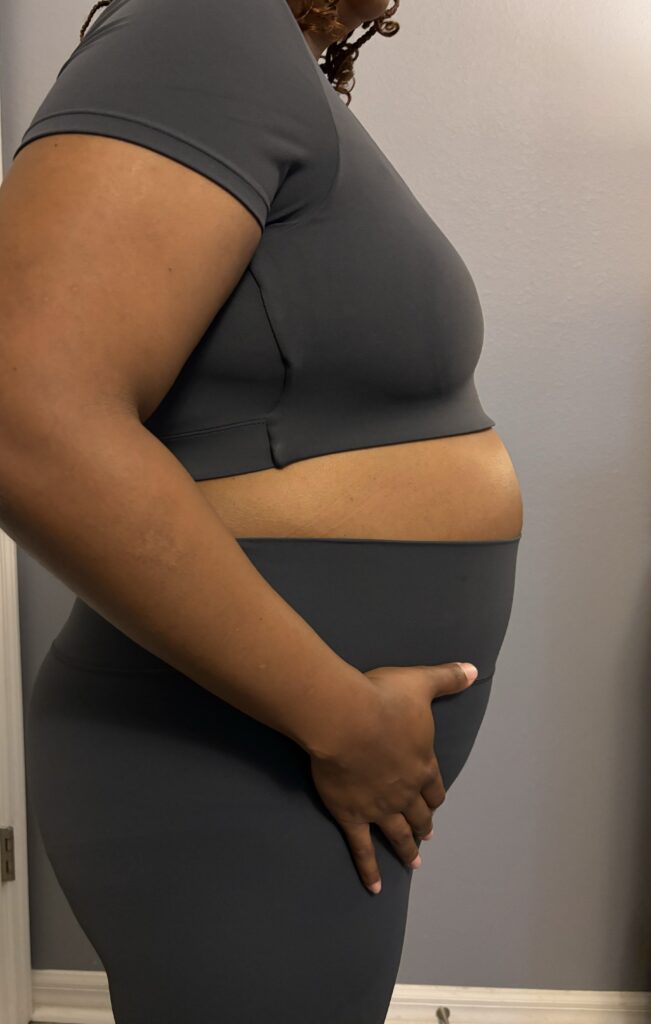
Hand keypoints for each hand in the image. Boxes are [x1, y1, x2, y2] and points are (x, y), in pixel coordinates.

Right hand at [308, 661, 477, 893]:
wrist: (345, 719)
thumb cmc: (382, 699)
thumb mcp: (421, 683)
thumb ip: (447, 678)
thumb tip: (474, 669)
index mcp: (422, 762)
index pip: (434, 786)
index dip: (435, 795)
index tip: (435, 804)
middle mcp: (406, 791)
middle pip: (419, 812)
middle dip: (424, 824)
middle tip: (427, 836)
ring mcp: (380, 807)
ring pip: (397, 833)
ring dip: (407, 848)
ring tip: (413, 862)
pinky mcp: (352, 816)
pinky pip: (362, 849)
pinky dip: (369, 869)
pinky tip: (375, 888)